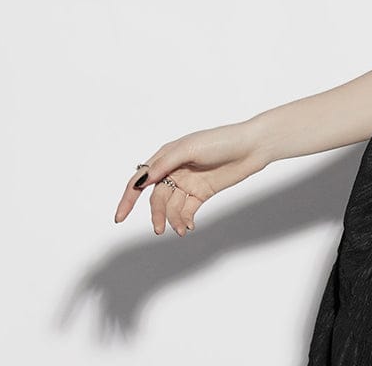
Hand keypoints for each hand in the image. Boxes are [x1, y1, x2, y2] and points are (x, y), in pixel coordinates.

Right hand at [114, 119, 266, 235]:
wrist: (252, 147)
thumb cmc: (221, 140)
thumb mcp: (191, 148)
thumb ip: (165, 163)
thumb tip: (143, 180)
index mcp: (168, 156)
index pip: (142, 179)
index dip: (128, 198)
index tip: (119, 217)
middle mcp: (175, 170)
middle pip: (157, 197)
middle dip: (156, 214)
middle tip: (159, 229)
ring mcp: (188, 182)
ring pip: (172, 206)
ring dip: (173, 220)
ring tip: (182, 229)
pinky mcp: (202, 193)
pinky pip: (187, 210)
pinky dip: (185, 220)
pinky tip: (189, 226)